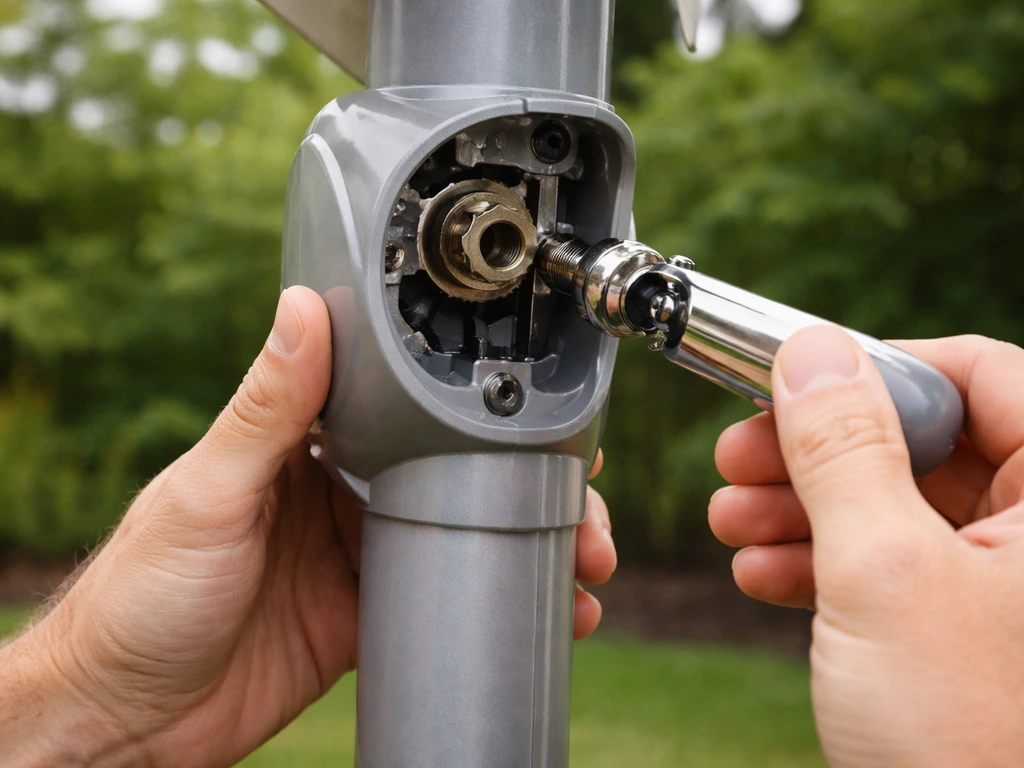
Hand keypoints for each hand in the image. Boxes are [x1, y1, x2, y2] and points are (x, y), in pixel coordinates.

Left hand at [0, 287, 617, 767]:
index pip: (407, 405)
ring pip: (468, 532)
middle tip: (584, 501)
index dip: (479, 400)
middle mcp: (343, 492)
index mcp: (308, 446)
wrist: (125, 717)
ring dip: (533, 542)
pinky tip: (548, 610)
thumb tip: (303, 308)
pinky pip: (448, 596)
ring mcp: (360, 555)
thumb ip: (267, 409)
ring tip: (587, 563)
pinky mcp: (367, 616)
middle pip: (459, 470)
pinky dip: (502, 599)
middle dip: (531, 482)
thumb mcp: (208, 492)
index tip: (544, 406)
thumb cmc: (141, 595)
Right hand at [709, 327, 1023, 767]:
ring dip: (800, 507)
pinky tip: (762, 573)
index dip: (877, 368)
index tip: (793, 381)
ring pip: (892, 504)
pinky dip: (819, 563)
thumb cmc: (968, 742)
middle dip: (814, 449)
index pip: (981, 375)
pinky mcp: (961, 629)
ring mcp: (1000, 583)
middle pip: (921, 440)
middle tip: (738, 454)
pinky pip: (888, 566)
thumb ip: (843, 450)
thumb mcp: (884, 573)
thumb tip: (811, 352)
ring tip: (731, 521)